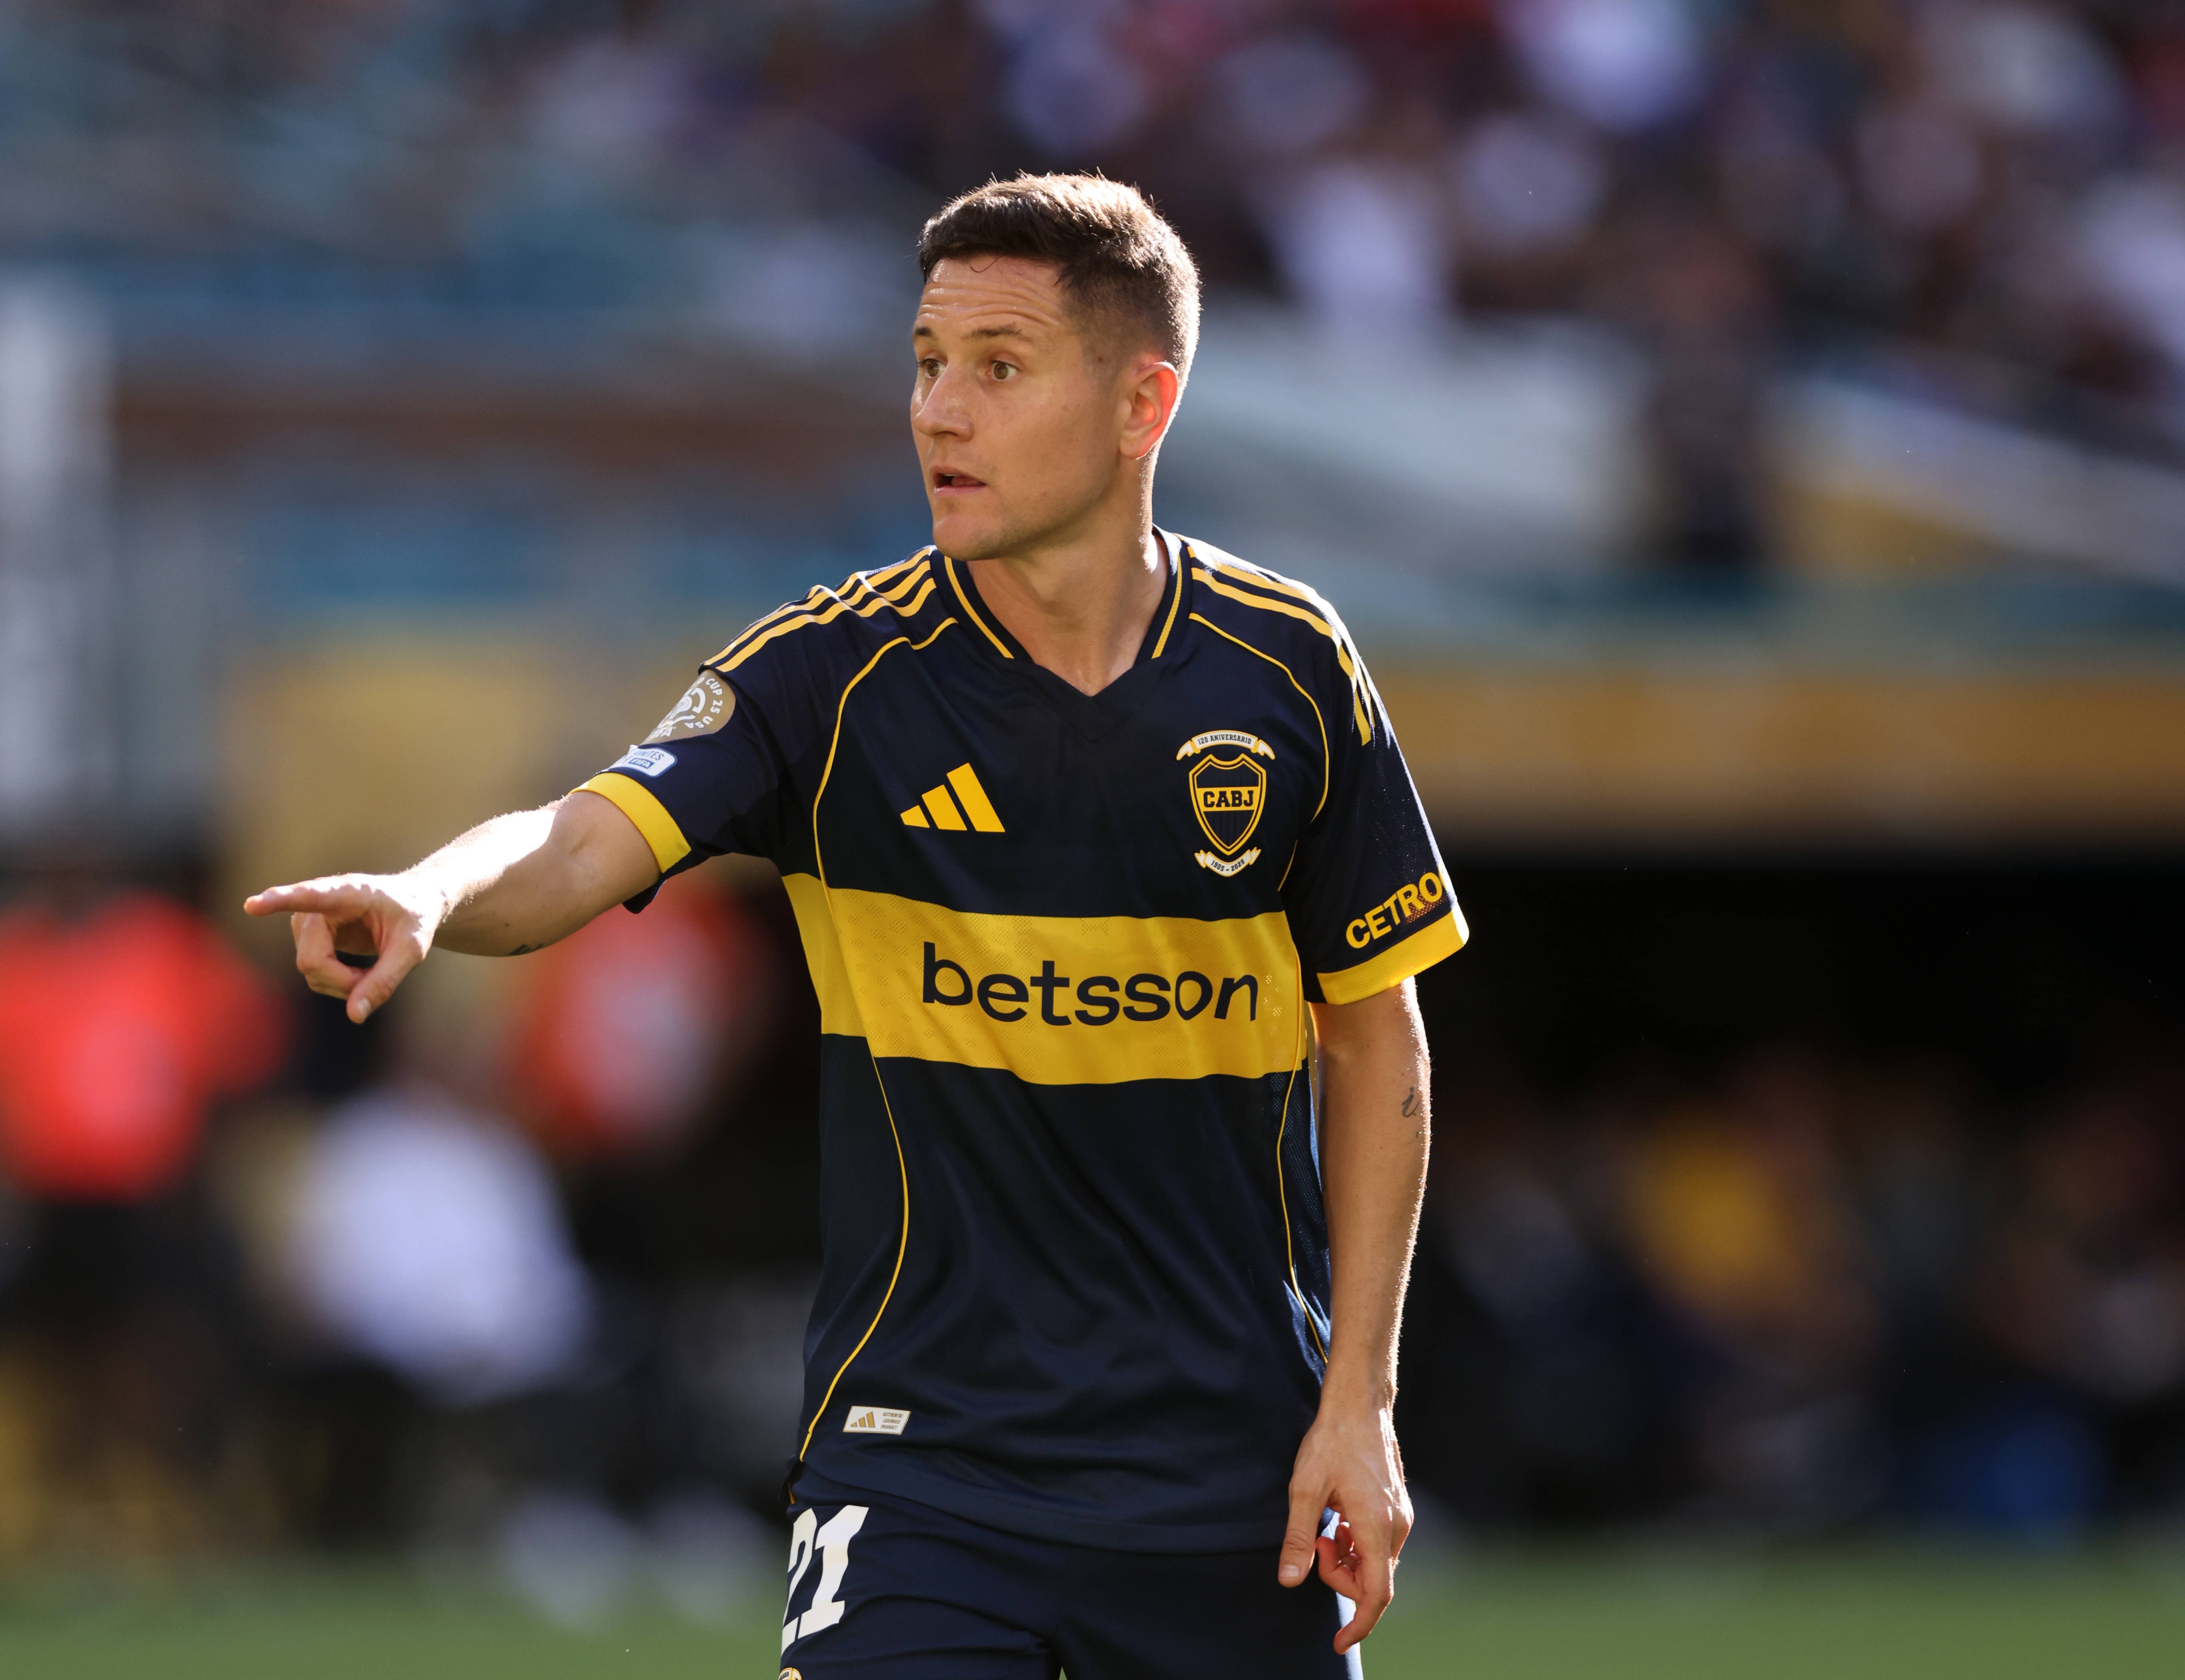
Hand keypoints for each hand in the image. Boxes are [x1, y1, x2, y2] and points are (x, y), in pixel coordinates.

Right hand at [244, 874, 444, 1023]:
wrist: (414, 904)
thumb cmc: (415, 917)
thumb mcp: (412, 949)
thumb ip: (384, 981)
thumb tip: (354, 1016)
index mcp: (348, 892)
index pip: (310, 896)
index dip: (279, 901)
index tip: (252, 905)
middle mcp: (319, 904)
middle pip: (311, 960)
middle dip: (343, 981)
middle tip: (376, 979)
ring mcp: (307, 921)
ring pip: (310, 969)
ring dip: (343, 982)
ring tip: (372, 970)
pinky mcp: (306, 938)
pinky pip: (313, 973)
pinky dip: (338, 982)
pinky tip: (359, 973)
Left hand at [1278, 1393, 1411, 1653]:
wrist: (1358, 1405)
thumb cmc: (1331, 1441)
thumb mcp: (1304, 1489)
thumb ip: (1298, 1538)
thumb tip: (1289, 1580)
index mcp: (1376, 1526)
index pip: (1377, 1594)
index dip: (1360, 1624)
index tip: (1339, 1641)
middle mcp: (1396, 1526)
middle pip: (1373, 1581)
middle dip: (1340, 1577)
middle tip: (1315, 1543)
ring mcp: (1401, 1516)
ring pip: (1376, 1563)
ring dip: (1347, 1560)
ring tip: (1324, 1527)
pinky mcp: (1397, 1508)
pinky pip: (1379, 1545)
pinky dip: (1356, 1546)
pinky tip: (1338, 1521)